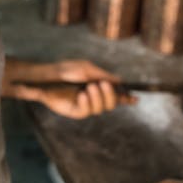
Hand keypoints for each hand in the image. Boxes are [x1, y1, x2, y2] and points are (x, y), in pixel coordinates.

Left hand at [11, 58, 136, 118]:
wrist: (47, 76)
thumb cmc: (66, 70)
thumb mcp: (88, 69)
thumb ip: (104, 76)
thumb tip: (121, 81)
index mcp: (98, 86)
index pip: (115, 94)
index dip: (125, 98)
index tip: (135, 99)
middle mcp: (93, 97)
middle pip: (111, 104)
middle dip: (110, 95)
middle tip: (102, 84)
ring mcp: (84, 105)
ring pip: (100, 109)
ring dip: (97, 97)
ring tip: (88, 87)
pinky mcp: (74, 111)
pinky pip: (86, 112)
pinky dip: (87, 103)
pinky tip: (82, 95)